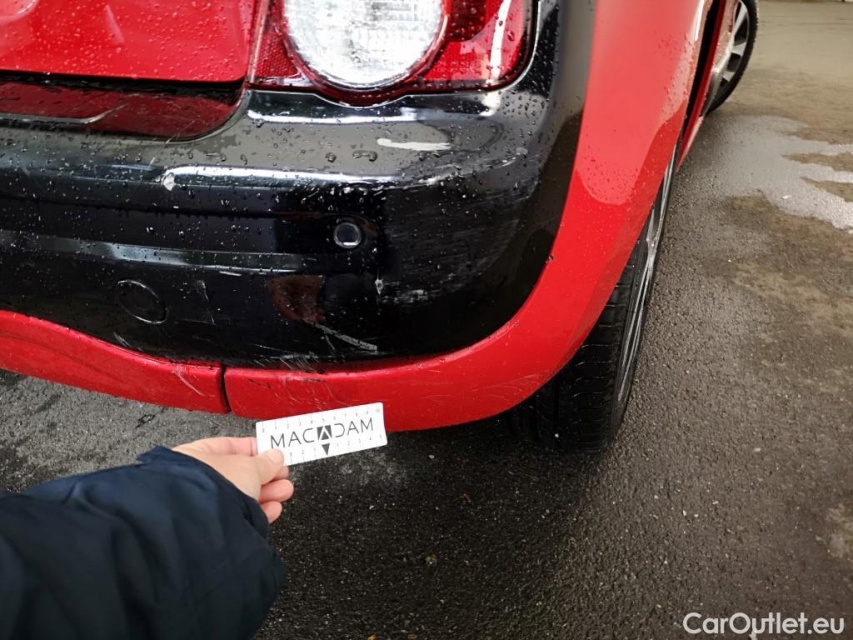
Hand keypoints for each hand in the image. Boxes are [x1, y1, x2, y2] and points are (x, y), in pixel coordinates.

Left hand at [173, 437, 292, 522]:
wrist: (205, 524)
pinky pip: (240, 515)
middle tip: (282, 473)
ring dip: (267, 492)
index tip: (272, 453)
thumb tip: (275, 457)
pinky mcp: (216, 525)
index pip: (228, 447)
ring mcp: (205, 504)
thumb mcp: (248, 466)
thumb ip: (265, 461)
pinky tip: (273, 508)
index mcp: (196, 456)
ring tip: (284, 490)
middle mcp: (196, 480)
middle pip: (239, 473)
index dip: (254, 449)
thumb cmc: (214, 487)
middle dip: (265, 474)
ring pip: (242, 495)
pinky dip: (259, 511)